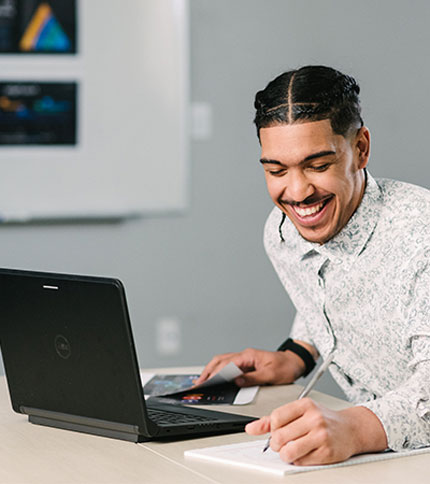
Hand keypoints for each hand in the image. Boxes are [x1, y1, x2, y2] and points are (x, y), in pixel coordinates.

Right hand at [194, 348, 305, 386]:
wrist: (294, 362)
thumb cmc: (286, 367)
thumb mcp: (271, 375)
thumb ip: (253, 378)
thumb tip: (237, 381)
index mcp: (249, 356)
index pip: (227, 364)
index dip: (216, 373)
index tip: (207, 381)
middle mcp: (245, 355)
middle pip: (220, 361)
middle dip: (208, 371)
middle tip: (199, 383)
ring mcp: (245, 359)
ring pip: (222, 362)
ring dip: (211, 370)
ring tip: (202, 380)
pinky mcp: (246, 364)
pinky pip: (228, 365)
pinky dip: (219, 371)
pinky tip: (214, 377)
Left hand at [246, 400, 387, 464]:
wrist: (351, 429)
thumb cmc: (323, 419)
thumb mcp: (298, 412)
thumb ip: (272, 419)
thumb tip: (251, 428)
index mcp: (305, 405)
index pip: (276, 418)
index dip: (273, 428)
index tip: (278, 431)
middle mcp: (314, 418)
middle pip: (279, 437)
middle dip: (277, 444)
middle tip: (284, 443)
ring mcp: (321, 435)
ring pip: (288, 452)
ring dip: (286, 454)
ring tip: (292, 449)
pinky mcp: (327, 452)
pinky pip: (301, 461)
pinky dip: (298, 460)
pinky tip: (305, 453)